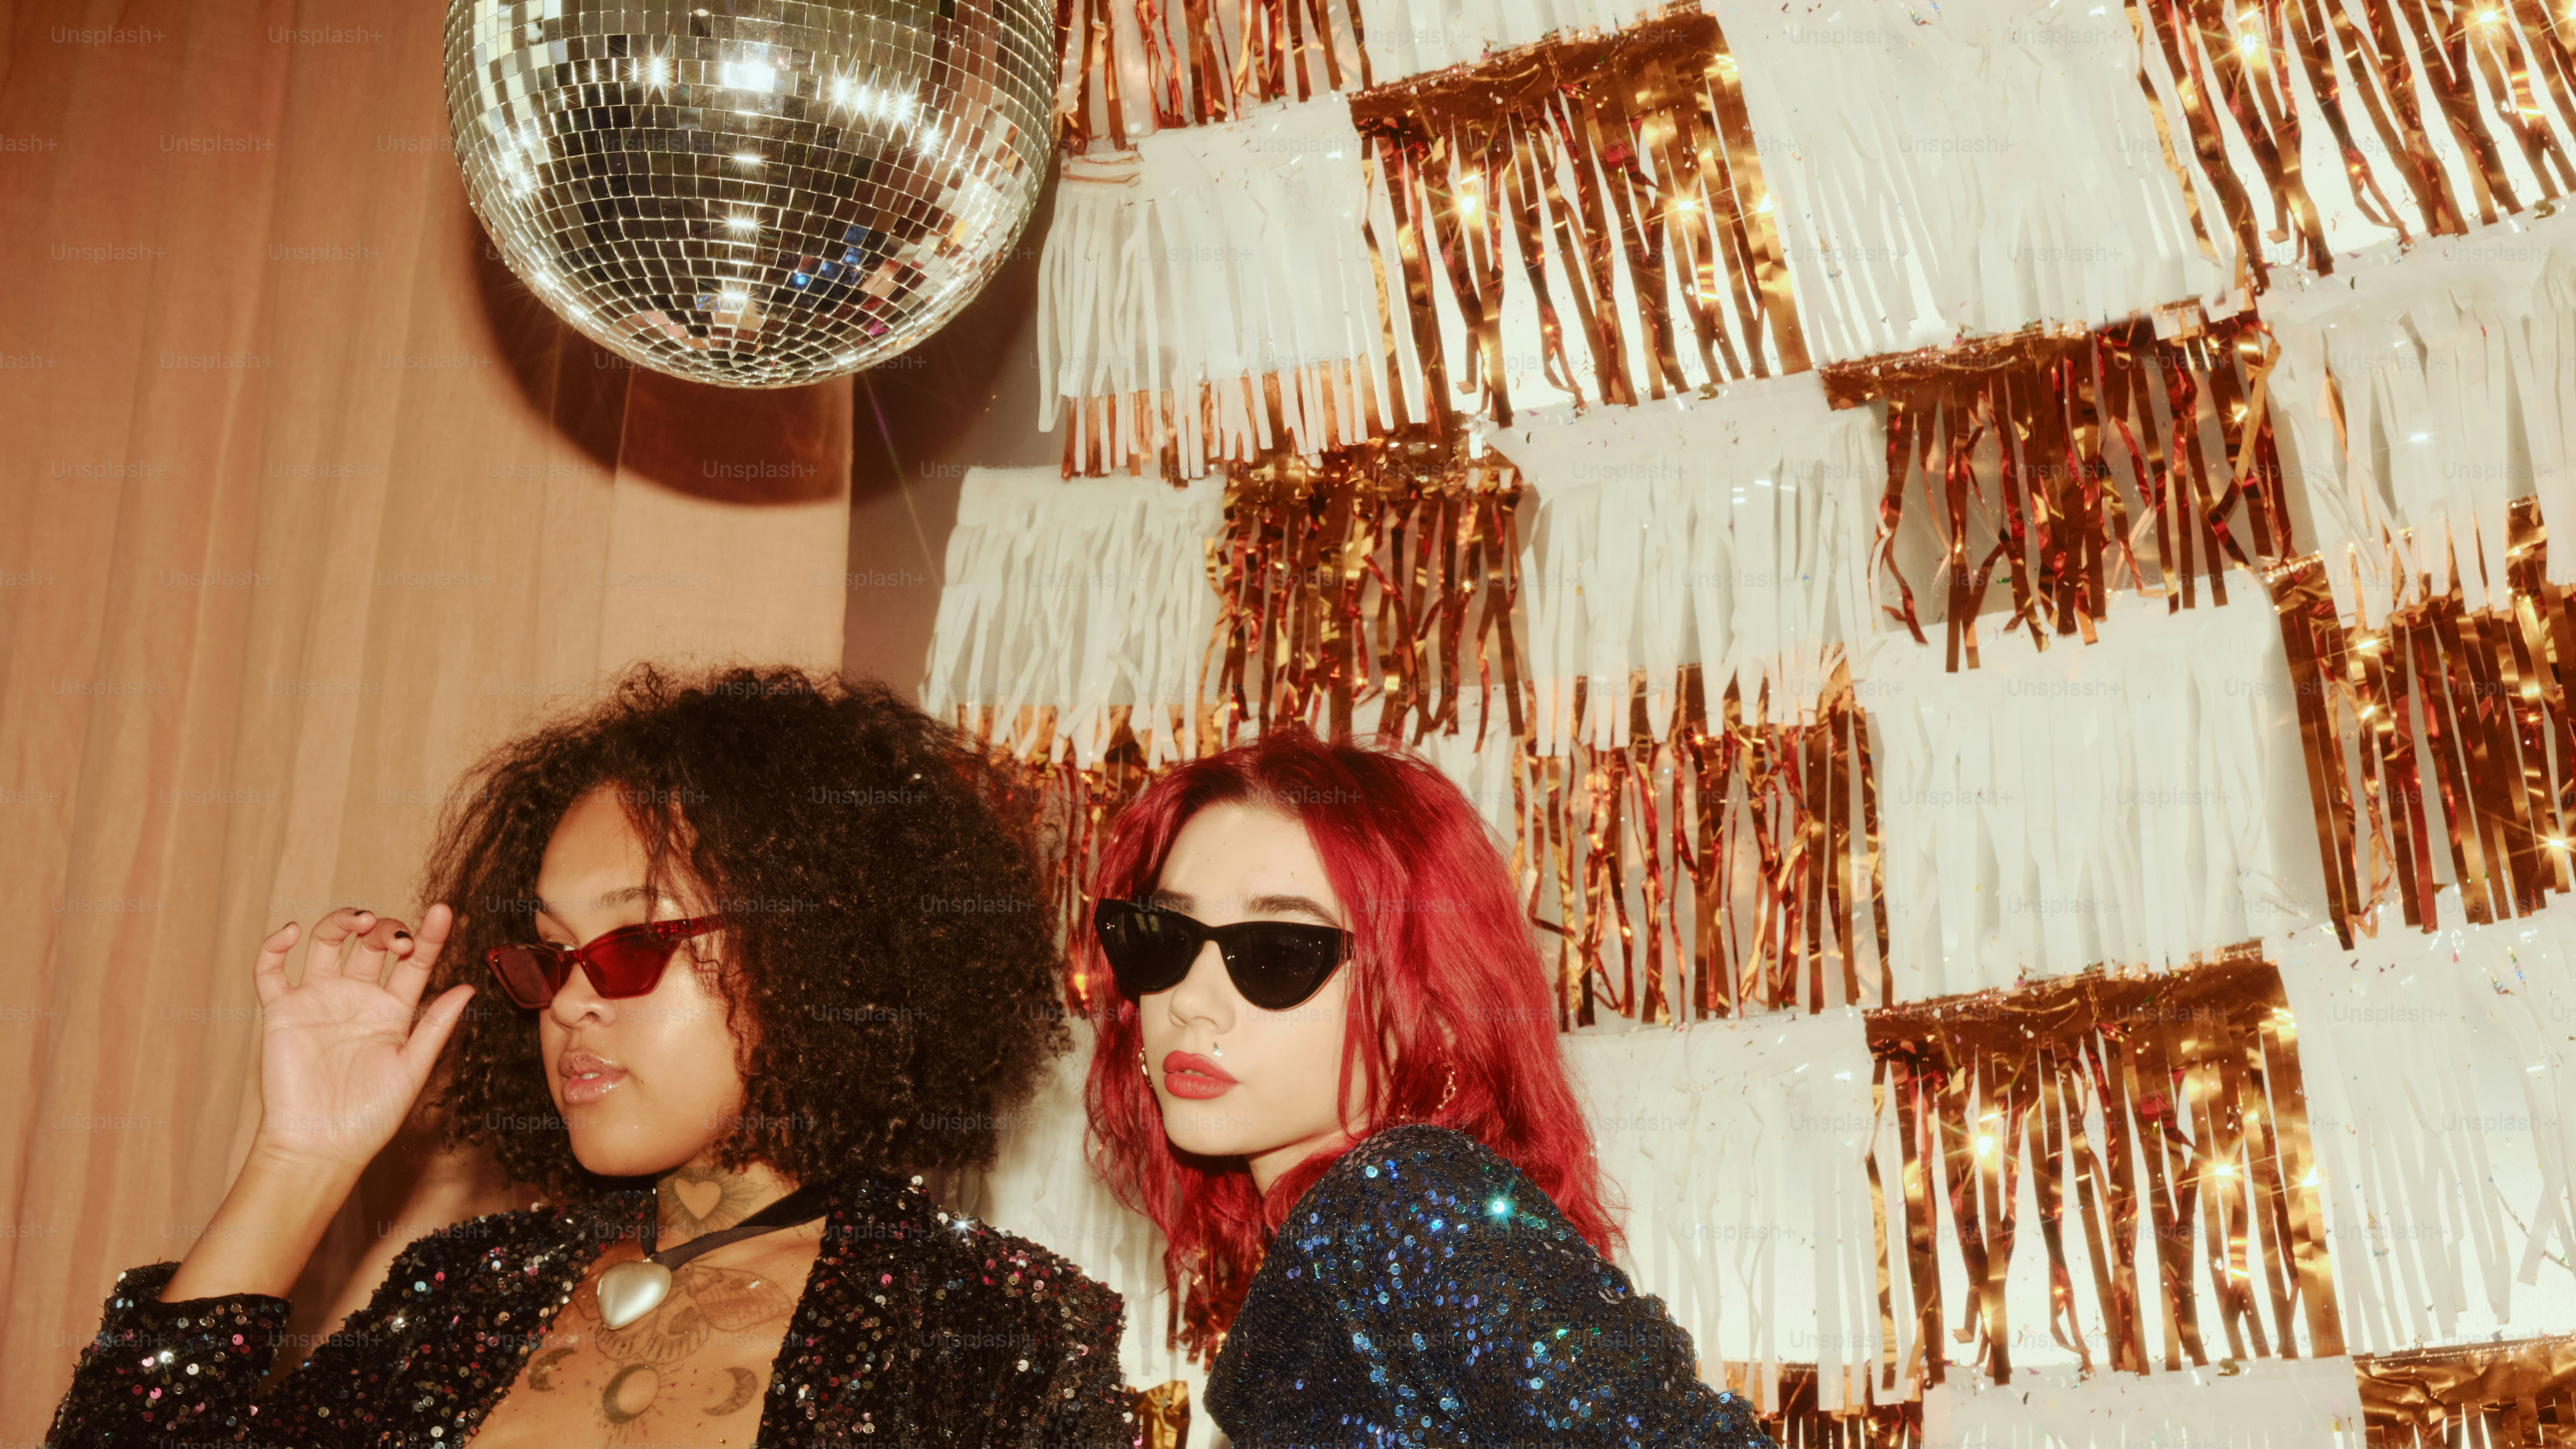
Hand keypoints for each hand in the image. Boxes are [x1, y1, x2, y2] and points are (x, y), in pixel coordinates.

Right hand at [246, 904, 475, 1173]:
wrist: (322, 1145)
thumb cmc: (371, 1115)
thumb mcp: (412, 1068)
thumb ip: (436, 1026)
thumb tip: (469, 988)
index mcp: (393, 1009)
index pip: (414, 961)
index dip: (429, 935)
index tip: (443, 912)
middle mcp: (357, 998)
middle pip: (371, 944)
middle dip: (386, 928)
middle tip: (396, 938)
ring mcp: (319, 1000)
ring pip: (325, 943)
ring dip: (341, 921)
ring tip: (359, 920)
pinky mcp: (282, 1011)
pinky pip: (270, 970)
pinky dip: (275, 946)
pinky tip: (291, 932)